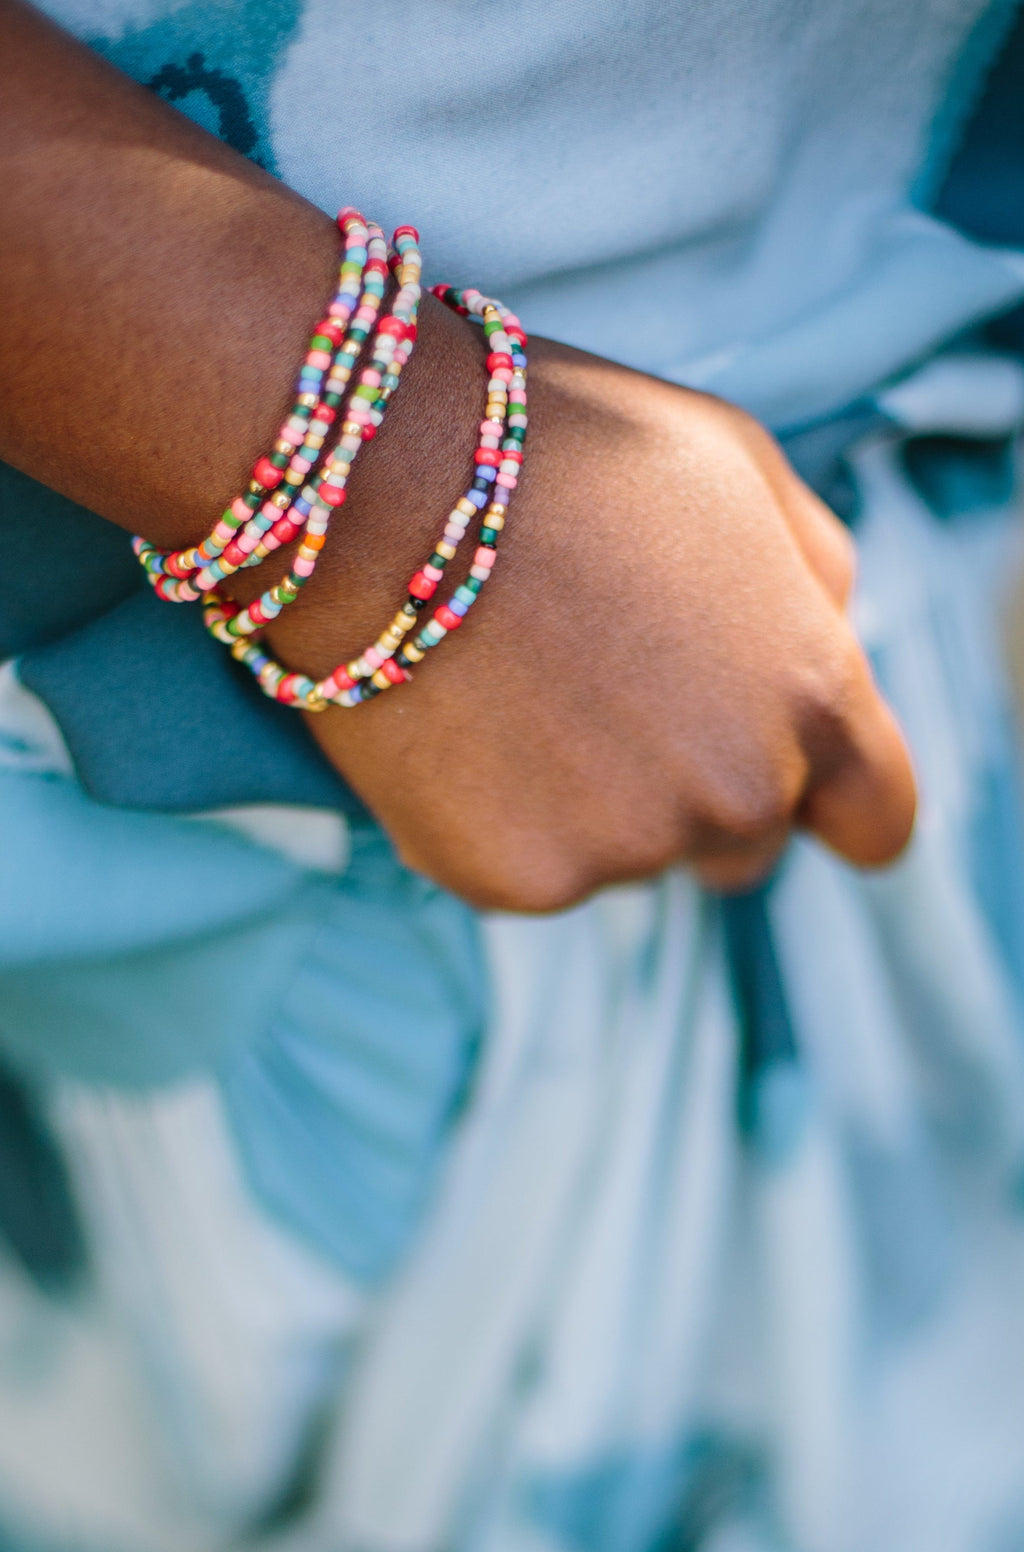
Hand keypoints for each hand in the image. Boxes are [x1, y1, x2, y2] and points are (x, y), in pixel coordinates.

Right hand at [258, 298, 915, 910]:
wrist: (378, 479)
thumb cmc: (561, 450)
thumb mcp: (740, 467)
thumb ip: (816, 578)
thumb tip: (828, 642)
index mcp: (812, 698)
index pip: (877, 819)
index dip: (836, 800)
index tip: (797, 789)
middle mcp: (735, 795)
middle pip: (746, 847)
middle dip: (699, 788)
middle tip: (609, 696)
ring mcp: (621, 850)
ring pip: (630, 857)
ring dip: (593, 800)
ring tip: (518, 687)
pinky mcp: (513, 881)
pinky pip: (531, 870)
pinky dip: (501, 818)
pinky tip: (462, 726)